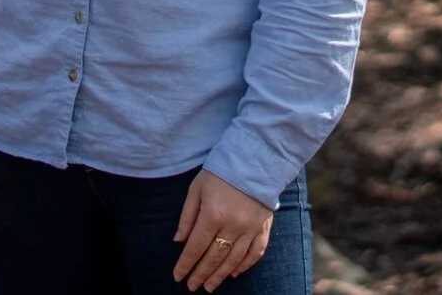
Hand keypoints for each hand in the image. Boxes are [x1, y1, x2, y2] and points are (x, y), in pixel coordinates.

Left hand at [171, 169, 271, 291]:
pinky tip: (234, 273)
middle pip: (214, 257)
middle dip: (201, 274)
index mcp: (212, 214)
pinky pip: (256, 252)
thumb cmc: (220, 171)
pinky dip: (245, 265)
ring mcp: (250, 228)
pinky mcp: (263, 227)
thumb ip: (187, 216)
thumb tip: (179, 240)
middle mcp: (232, 225)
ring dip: (220, 275)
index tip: (178, 276)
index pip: (196, 246)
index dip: (186, 264)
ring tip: (209, 287)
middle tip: (192, 287)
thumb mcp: (196, 189)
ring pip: (234, 259)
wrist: (255, 159)